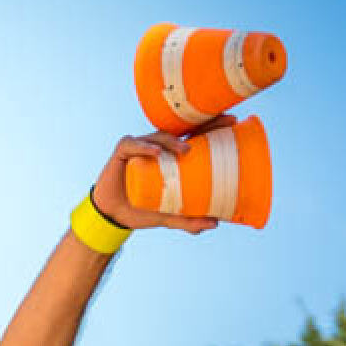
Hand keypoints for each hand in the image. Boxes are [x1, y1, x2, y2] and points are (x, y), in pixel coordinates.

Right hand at [91, 117, 236, 234]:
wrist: (113, 216)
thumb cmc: (140, 210)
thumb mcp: (168, 216)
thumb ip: (189, 220)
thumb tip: (215, 223)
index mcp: (170, 156)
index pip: (193, 135)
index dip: (212, 126)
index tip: (232, 122)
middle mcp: (157, 146)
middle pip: (181, 129)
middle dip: (202, 123)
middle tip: (221, 124)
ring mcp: (140, 147)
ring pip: (158, 136)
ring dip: (173, 141)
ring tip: (185, 151)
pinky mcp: (122, 152)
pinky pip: (134, 145)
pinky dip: (144, 147)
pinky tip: (155, 153)